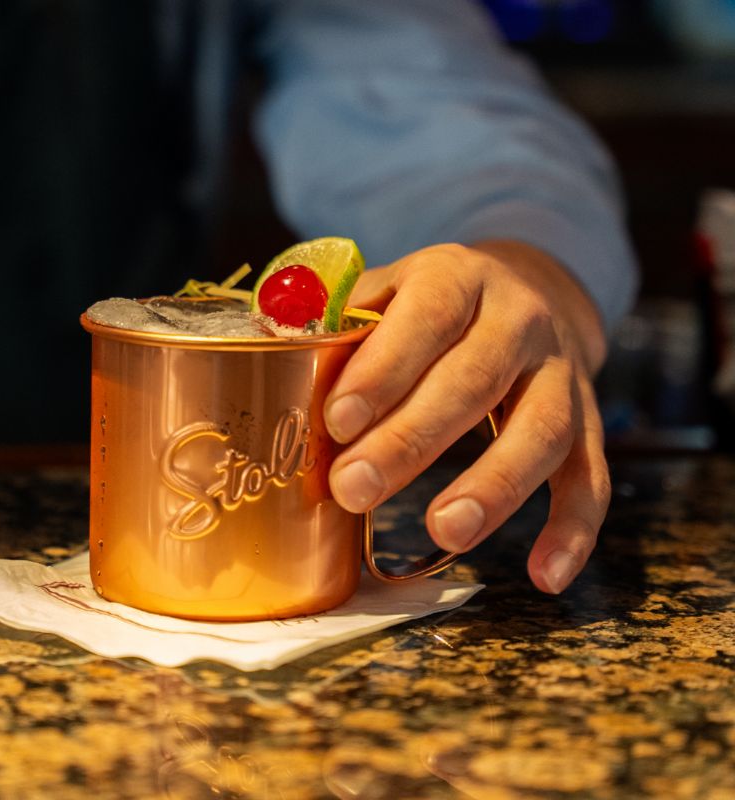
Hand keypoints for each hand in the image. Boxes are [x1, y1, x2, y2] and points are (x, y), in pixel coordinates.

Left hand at [324, 241, 609, 593]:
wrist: (528, 292)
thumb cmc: (433, 307)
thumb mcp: (390, 291)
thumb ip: (339, 320)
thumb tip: (267, 345)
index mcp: (459, 278)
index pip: (426, 315)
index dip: (385, 368)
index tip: (337, 420)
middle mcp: (519, 319)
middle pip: (474, 379)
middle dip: (412, 439)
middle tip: (354, 489)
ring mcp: (561, 372)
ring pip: (543, 428)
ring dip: (496, 485)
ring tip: (446, 532)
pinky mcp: (587, 421)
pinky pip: (592, 475)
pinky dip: (574, 528)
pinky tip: (544, 575)